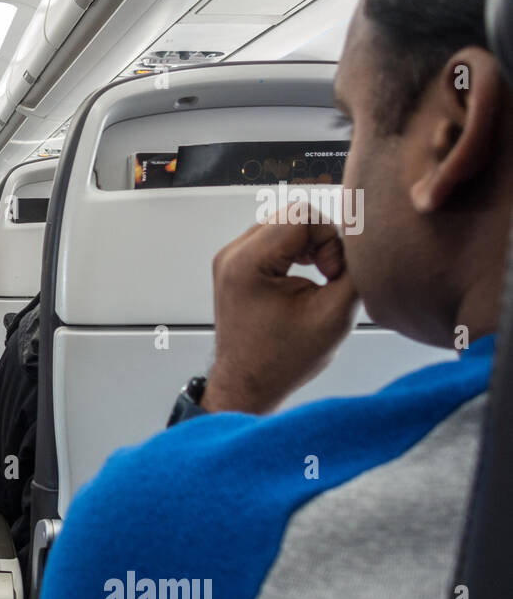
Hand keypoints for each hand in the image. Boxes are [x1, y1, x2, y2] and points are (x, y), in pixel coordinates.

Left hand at [201, 202, 359, 414]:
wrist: (248, 384)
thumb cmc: (284, 359)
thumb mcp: (335, 314)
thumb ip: (356, 269)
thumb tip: (368, 238)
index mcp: (247, 262)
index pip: (303, 214)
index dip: (330, 240)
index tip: (330, 276)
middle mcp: (231, 254)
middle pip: (292, 213)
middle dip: (321, 240)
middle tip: (327, 277)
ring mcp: (230, 258)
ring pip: (284, 222)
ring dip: (310, 245)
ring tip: (317, 279)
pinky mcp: (235, 265)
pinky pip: (273, 238)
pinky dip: (296, 251)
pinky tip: (304, 277)